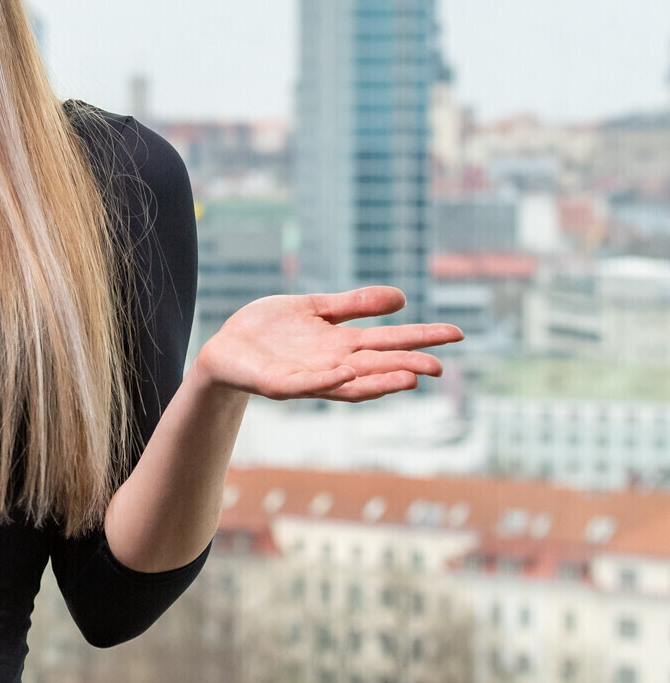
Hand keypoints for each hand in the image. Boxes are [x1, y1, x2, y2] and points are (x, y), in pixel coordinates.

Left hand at [194, 286, 457, 401]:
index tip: (457, 333)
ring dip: (377, 382)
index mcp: (342, 344)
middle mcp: (332, 364)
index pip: (389, 340)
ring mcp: (307, 377)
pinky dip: (327, 380)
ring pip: (349, 384)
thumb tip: (402, 298)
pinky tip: (346, 370)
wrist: (226, 347)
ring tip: (407, 378)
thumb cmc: (269, 330)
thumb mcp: (314, 308)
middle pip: (377, 365)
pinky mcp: (278, 384)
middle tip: (439, 367)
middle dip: (406, 366)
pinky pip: (305, 384)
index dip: (422, 338)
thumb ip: (354, 305)